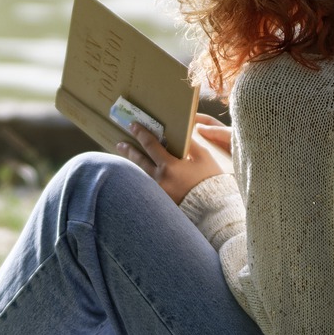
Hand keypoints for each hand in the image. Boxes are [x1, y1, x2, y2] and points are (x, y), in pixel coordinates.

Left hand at [116, 114, 232, 203]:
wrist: (213, 208)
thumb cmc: (210, 181)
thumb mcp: (202, 157)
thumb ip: (189, 144)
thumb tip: (181, 133)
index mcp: (169, 166)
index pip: (150, 145)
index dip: (141, 133)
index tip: (132, 125)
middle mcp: (159, 179)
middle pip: (139, 161)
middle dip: (129, 150)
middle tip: (120, 144)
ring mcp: (158, 192)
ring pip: (141, 174)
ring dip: (133, 165)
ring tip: (126, 159)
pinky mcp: (161, 200)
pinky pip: (147, 185)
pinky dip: (141, 177)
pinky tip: (138, 174)